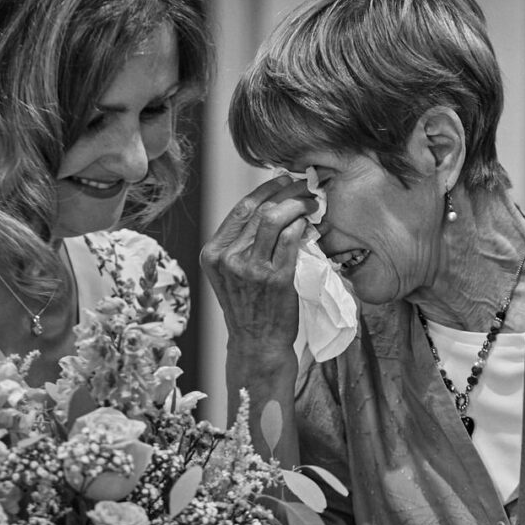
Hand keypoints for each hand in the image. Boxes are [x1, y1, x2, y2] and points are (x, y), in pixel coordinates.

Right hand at [200, 175, 316, 362]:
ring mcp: (251, 269)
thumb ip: (241, 244)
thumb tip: (271, 205)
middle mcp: (228, 259)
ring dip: (298, 204)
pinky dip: (303, 225)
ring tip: (311, 202)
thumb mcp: (231, 274)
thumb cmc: (249, 307)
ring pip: (275, 218)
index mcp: (213, 254)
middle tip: (304, 186)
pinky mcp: (276, 278)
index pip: (241, 209)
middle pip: (260, 209)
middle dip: (286, 192)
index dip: (265, 190)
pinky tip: (311, 223)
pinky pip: (291, 238)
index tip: (283, 181)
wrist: (257, 343)